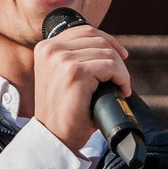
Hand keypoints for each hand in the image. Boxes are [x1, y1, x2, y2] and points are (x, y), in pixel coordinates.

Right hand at [33, 23, 129, 153]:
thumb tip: (110, 48)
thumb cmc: (63, 112)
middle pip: (98, 40)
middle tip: (120, 80)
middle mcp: (51, 49)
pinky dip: (122, 78)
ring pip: (107, 53)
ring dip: (120, 71)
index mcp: (46, 47)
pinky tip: (121, 91)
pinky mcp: (75, 73)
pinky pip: (110, 66)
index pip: (85, 31)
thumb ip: (76, 58)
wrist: (53, 137)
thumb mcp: (62, 77)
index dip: (108, 41)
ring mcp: (62, 60)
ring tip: (120, 88)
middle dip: (116, 58)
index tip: (122, 55)